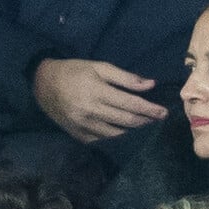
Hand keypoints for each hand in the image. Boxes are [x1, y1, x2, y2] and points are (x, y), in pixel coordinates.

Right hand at [33, 59, 167, 142]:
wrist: (44, 86)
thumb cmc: (74, 72)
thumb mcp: (99, 67)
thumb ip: (125, 77)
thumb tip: (150, 85)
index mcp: (97, 91)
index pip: (131, 103)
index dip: (149, 109)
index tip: (164, 112)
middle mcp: (92, 112)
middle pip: (126, 121)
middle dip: (145, 120)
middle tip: (158, 118)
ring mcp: (85, 127)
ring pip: (117, 134)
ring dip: (133, 130)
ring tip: (144, 125)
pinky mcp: (80, 136)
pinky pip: (104, 140)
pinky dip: (117, 137)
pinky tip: (124, 132)